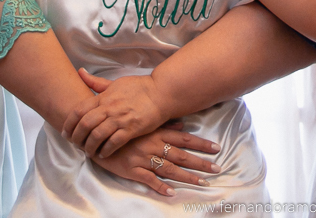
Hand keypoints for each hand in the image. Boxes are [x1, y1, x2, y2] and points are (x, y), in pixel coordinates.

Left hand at [64, 71, 176, 157]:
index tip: (65, 133)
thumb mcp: (116, 83)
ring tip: (88, 151)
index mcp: (104, 97)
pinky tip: (103, 153)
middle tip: (75, 144)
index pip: (79, 110)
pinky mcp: (131, 129)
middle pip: (84, 125)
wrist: (161, 94)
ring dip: (89, 147)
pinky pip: (113, 143)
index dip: (69, 123)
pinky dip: (105, 150)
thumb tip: (80, 72)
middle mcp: (110, 108)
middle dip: (76, 137)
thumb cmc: (139, 88)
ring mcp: (120, 119)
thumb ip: (96, 82)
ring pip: (96, 136)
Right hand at [91, 124, 220, 196]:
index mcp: (157, 133)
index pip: (185, 139)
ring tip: (203, 183)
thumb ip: (164, 124)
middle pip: (181, 156)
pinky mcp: (131, 170)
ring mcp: (143, 158)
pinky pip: (148, 180)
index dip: (201, 144)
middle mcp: (153, 146)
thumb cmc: (123, 126)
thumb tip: (182, 124)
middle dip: (200, 163)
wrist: (98, 132)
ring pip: (169, 169)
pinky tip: (171, 193)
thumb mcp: (144, 123)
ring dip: (187, 177)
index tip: (216, 148)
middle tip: (217, 168)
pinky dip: (160, 186)